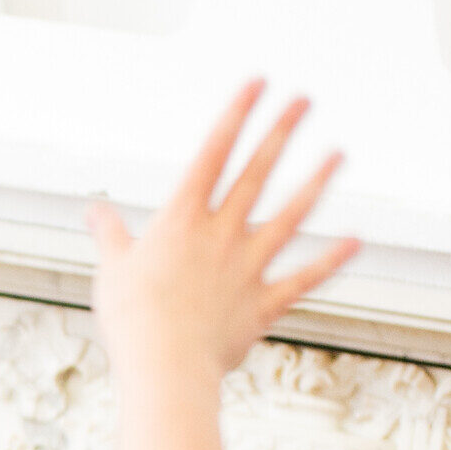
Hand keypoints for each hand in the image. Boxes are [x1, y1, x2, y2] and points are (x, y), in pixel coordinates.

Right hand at [88, 82, 360, 386]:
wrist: (165, 366)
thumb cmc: (132, 319)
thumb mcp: (111, 269)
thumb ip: (109, 236)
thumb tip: (94, 211)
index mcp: (180, 220)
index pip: (213, 153)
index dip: (236, 115)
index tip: (258, 84)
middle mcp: (221, 234)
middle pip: (257, 172)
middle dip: (281, 132)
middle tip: (305, 100)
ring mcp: (248, 266)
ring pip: (290, 216)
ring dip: (317, 181)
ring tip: (339, 153)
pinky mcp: (264, 302)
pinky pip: (304, 277)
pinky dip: (331, 260)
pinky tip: (356, 241)